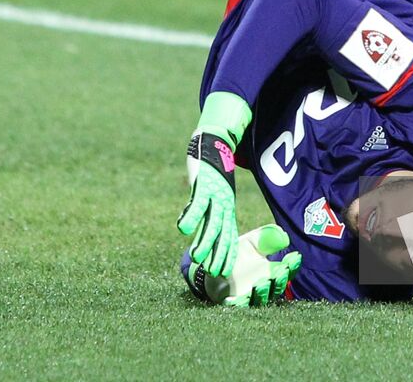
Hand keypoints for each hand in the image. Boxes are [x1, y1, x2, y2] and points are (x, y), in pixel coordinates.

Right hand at [176, 92, 250, 276]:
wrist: (213, 140)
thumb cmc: (211, 171)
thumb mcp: (212, 194)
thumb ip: (206, 212)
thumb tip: (195, 233)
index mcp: (226, 206)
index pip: (229, 234)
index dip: (227, 253)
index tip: (224, 272)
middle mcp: (223, 202)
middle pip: (223, 232)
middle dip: (219, 253)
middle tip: (214, 273)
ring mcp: (215, 193)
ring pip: (212, 221)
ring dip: (205, 240)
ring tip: (196, 257)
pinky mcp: (204, 183)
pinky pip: (197, 202)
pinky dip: (190, 215)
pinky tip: (182, 229)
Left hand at [183, 225, 302, 306]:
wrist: (214, 263)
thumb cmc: (238, 252)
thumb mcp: (252, 241)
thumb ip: (267, 237)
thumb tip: (284, 236)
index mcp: (272, 272)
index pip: (287, 271)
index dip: (292, 265)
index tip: (295, 256)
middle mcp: (264, 286)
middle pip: (276, 286)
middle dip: (280, 279)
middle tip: (282, 270)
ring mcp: (249, 296)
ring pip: (260, 298)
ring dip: (263, 291)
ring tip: (263, 282)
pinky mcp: (232, 302)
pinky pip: (237, 305)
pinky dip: (238, 303)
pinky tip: (238, 298)